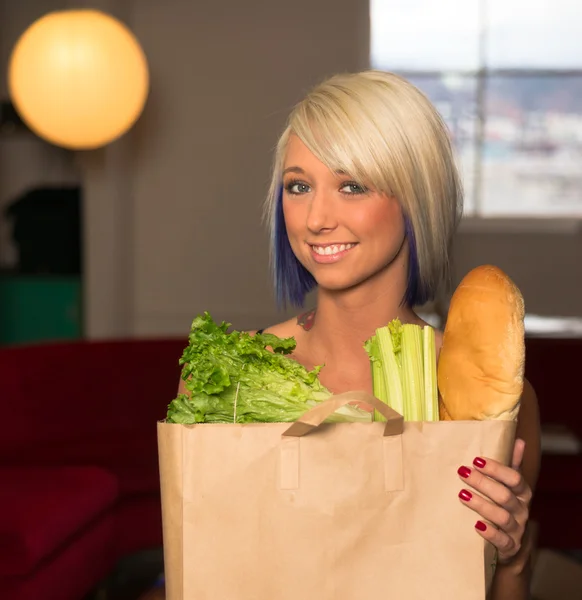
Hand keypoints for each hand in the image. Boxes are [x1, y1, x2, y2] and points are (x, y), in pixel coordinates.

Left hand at [457, 438, 531, 563]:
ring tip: (462, 494)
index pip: (514, 478)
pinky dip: (490, 533)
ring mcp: (516, 529)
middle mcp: (521, 510)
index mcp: (522, 492)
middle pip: (505, 495)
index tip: (476, 460)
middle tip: (462, 473)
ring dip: (481, 504)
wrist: (509, 544)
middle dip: (483, 483)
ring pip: (502, 517)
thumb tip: (519, 440)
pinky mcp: (509, 547)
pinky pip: (502, 541)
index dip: (496, 469)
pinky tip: (476, 525)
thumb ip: (512, 464)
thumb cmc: (505, 506)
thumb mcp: (509, 485)